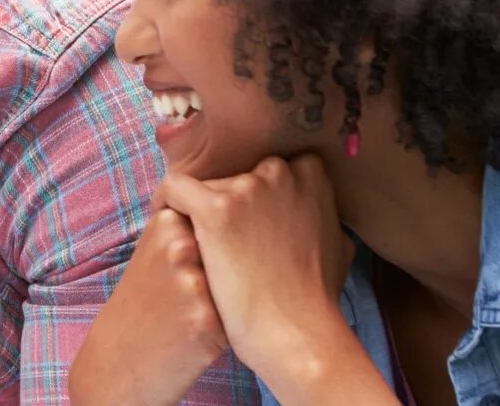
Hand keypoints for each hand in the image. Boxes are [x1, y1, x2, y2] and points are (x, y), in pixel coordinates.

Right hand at [71, 208, 229, 405]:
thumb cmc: (143, 305)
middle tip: (181, 294)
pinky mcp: (210, 322)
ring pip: (238, 284)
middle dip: (221, 272)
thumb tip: (236, 212)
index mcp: (166, 224)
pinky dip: (225, 326)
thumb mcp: (152, 252)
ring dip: (226, 300)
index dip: (208, 248)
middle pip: (232, 251)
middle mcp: (180, 248)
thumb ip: (187, 229)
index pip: (218, 222)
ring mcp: (194, 284)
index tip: (179, 266)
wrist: (117, 361)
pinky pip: (239, 315)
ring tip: (186, 315)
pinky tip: (195, 335)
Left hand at [159, 155, 358, 385]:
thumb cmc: (316, 299)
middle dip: (230, 200)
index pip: (271, 167)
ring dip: (200, 209)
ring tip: (197, 243)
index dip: (257, 194)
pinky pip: (175, 189)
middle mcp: (280, 174)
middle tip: (223, 235)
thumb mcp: (337, 246)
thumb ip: (322, 217)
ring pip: (207, 185)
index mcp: (311, 177)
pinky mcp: (215, 208)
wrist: (295, 332)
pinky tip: (161, 219)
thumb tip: (318, 212)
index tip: (247, 215)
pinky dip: (164, 201)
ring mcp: (247, 188)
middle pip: (238, 175)